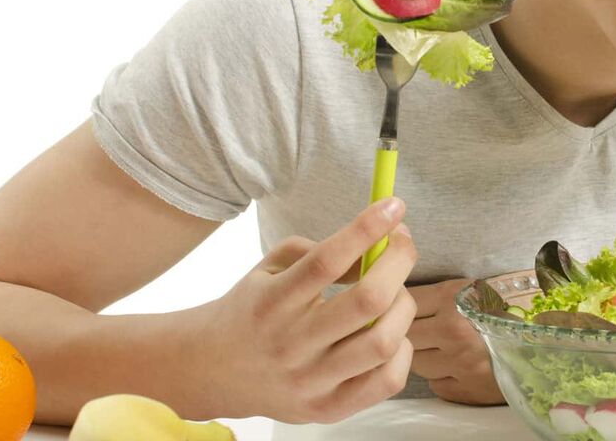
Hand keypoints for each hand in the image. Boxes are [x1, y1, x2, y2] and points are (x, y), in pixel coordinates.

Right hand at [193, 196, 417, 422]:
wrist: (212, 371)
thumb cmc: (253, 309)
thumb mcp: (269, 267)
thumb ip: (318, 250)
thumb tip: (377, 245)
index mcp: (272, 302)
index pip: (326, 261)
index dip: (367, 229)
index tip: (392, 206)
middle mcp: (291, 344)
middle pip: (368, 301)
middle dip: (399, 261)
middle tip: (402, 244)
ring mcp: (311, 382)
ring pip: (384, 341)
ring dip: (404, 305)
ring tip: (396, 292)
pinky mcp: (327, 409)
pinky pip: (387, 381)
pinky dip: (403, 349)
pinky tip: (391, 332)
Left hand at [407, 278, 504, 404]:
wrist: (543, 344)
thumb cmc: (508, 313)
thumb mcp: (474, 289)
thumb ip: (438, 294)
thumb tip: (398, 295)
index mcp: (455, 298)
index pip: (406, 301)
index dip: (403, 305)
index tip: (406, 308)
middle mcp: (453, 330)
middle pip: (405, 335)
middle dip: (412, 333)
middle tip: (426, 330)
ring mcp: (458, 364)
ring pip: (416, 363)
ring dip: (425, 356)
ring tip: (445, 348)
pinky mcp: (464, 390)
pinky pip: (435, 384)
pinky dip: (441, 376)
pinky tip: (458, 366)